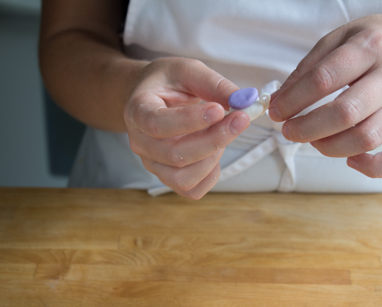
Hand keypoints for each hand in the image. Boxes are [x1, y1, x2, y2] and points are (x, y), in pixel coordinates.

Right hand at [124, 58, 249, 198]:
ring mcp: (153, 163)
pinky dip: (210, 175)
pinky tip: (215, 153)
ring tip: (222, 133)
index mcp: (138, 111)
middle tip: (240, 118)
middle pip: (175, 155)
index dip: (190, 121)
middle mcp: (140, 142)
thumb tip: (243, 101)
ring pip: (183, 178)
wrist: (152, 97)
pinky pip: (191, 190)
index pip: (158, 124)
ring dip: (212, 158)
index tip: (219, 110)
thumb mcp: (188, 71)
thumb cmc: (168, 82)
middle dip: (214, 139)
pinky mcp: (167, 176)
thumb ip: (214, 84)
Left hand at [269, 15, 381, 177]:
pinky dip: (372, 167)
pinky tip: (350, 159)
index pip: (323, 80)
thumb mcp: (335, 42)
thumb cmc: (370, 45)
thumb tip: (276, 102)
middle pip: (345, 113)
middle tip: (288, 130)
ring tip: (313, 140)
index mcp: (370, 47)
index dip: (293, 100)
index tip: (276, 111)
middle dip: (307, 128)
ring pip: (367, 138)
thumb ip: (304, 72)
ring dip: (330, 147)